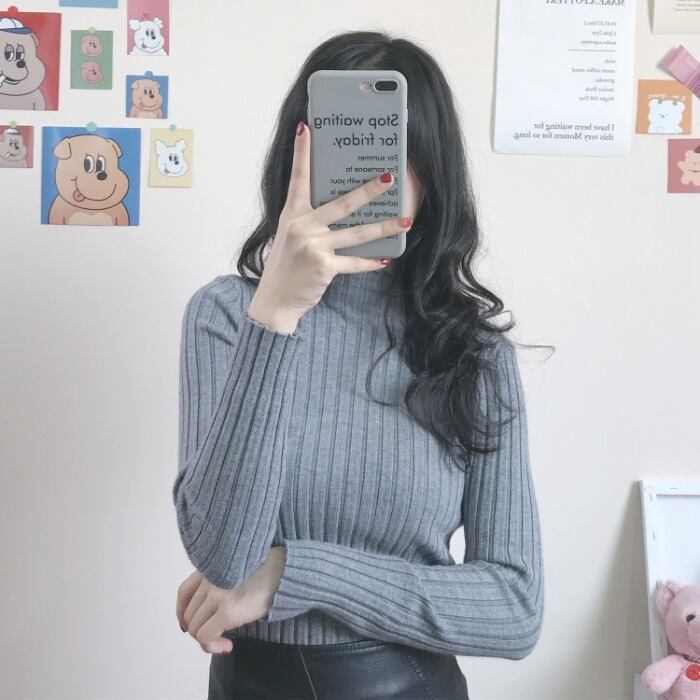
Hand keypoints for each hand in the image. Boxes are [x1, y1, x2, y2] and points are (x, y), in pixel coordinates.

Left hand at [176, 547, 286, 653]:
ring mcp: (216, 594)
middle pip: (189, 614)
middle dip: (199, 631)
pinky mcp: (227, 610)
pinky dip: (213, 646)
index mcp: (210, 568)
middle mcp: (209, 579)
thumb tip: (207, 612)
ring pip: (195, 628)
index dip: (182, 613)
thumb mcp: (235, 571)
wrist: (285, 571)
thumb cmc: (266, 571)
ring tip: (225, 642)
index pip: (183, 593)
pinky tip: (228, 645)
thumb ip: (218, 582)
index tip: (187, 626)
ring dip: (207, 641)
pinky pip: (206, 636)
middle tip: (217, 637)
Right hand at [247, 120, 412, 333]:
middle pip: (342, 203)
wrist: (276, 298)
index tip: (307, 128)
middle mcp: (302, 226)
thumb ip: (312, 219)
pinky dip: (370, 263)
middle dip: (369, 190)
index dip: (302, 152)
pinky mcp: (323, 267)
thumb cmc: (287, 265)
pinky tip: (386, 259)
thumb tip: (347, 207)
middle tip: (390, 176)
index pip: (298, 177)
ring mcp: (313, 246)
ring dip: (384, 227)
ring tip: (405, 220)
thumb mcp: (292, 235)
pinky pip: (354, 262)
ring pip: (356, 233)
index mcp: (293, 214)